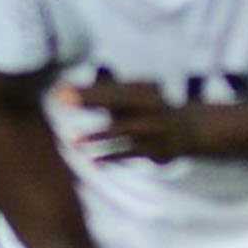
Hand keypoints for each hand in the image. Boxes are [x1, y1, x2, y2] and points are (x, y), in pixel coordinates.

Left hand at [66, 82, 203, 162]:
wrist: (188, 130)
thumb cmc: (147, 110)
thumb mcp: (130, 97)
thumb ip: (102, 93)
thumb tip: (63, 89)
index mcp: (143, 89)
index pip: (110, 86)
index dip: (86, 88)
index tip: (59, 89)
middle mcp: (150, 106)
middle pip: (118, 100)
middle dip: (91, 98)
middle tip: (62, 98)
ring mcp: (154, 128)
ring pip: (123, 132)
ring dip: (98, 137)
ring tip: (73, 142)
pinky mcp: (155, 150)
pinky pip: (130, 154)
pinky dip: (112, 158)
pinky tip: (92, 161)